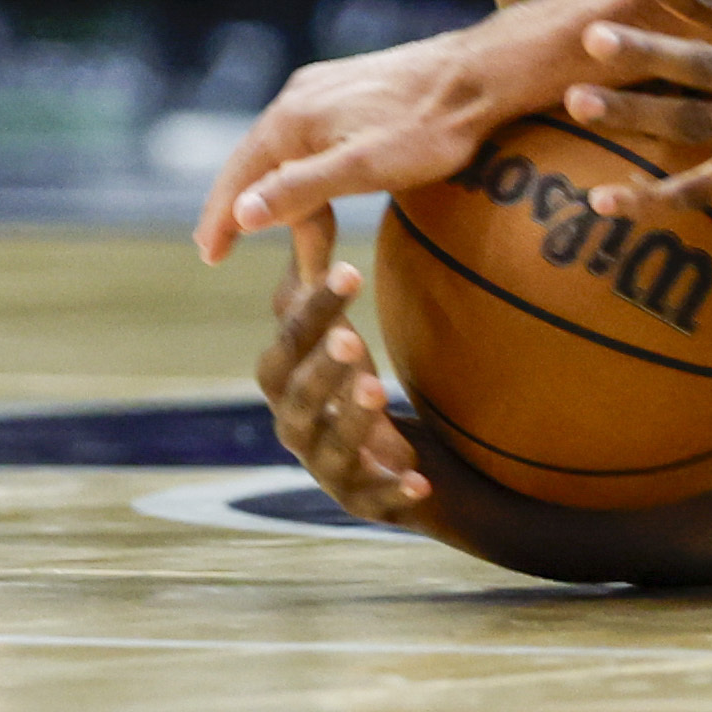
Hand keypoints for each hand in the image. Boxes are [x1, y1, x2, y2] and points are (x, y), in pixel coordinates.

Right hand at [194, 0, 600, 264]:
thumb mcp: (364, 168)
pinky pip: (311, 136)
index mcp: (292, 118)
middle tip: (220, 249)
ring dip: (277, 191)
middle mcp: (299, 96)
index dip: (221, 220)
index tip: (208, 256)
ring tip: (271, 230)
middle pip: (256, 162)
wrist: (482, 74)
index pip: (239, 177)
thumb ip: (301, 189)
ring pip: (286, 150)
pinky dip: (302, 170)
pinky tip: (310, 185)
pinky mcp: (352, 88)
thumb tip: (241, 213)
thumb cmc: (430, 127)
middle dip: (241, 208)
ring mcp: (326, 88)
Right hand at [257, 246, 437, 531]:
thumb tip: (306, 206)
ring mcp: (329, 470)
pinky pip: (375, 500)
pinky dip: (394, 491)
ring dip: (349, 419)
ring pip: (327, 447)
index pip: (289, 339)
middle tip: (351, 337)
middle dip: (320, 364)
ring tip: (376, 389)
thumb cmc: (367, 396)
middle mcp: (298, 426)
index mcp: (292, 381)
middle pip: (295, 395)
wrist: (422, 474)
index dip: (312, 308)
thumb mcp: (347, 342)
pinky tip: (420, 482)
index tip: (348, 270)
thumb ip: (323, 289)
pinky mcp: (364, 504)